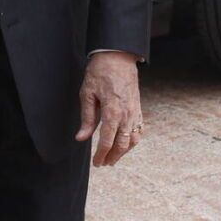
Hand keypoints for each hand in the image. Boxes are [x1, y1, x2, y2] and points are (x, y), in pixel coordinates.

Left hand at [75, 51, 142, 166]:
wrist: (118, 56)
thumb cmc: (100, 73)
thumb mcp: (87, 94)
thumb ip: (86, 118)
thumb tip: (81, 138)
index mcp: (112, 112)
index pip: (107, 141)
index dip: (101, 155)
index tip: (96, 163)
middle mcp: (126, 114)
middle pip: (122, 144)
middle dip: (113, 156)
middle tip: (104, 164)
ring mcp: (135, 112)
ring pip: (133, 139)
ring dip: (124, 151)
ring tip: (114, 157)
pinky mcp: (138, 108)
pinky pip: (139, 130)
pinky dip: (134, 140)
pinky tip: (126, 144)